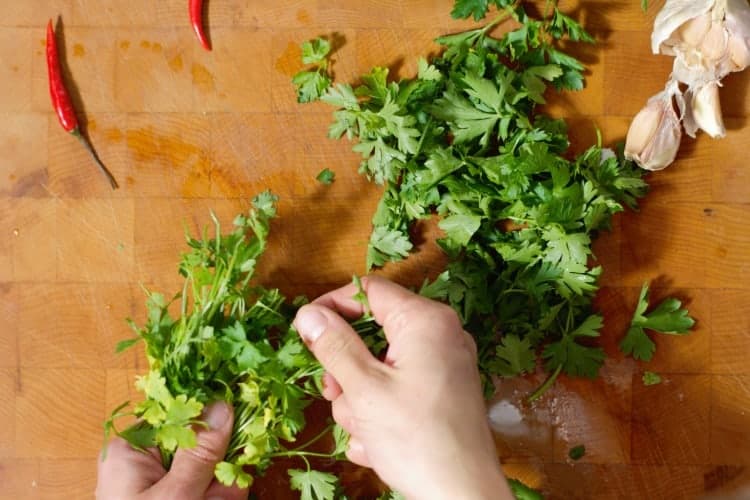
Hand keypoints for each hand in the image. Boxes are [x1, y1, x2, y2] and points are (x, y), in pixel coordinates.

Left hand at [96, 402, 247, 499]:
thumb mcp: (172, 498)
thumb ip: (199, 454)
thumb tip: (222, 405)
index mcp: (131, 449)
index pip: (182, 414)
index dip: (213, 426)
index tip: (238, 436)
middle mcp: (147, 461)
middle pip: (204, 444)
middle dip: (220, 472)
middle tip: (213, 497)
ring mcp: (165, 483)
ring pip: (215, 470)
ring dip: (223, 493)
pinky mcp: (179, 497)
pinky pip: (214, 490)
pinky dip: (221, 499)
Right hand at [293, 276, 512, 499]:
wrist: (463, 496)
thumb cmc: (417, 440)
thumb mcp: (364, 389)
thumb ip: (334, 345)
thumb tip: (308, 314)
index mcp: (425, 321)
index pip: (368, 291)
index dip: (332, 306)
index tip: (305, 330)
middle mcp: (440, 335)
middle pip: (372, 332)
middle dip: (346, 367)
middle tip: (333, 394)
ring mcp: (443, 365)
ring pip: (380, 365)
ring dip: (360, 398)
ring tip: (364, 430)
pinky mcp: (441, 392)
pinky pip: (398, 387)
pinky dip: (381, 412)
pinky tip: (379, 443)